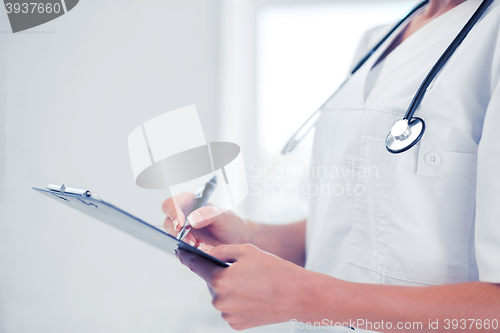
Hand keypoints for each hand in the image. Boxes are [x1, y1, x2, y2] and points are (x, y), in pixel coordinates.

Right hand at [162, 193, 252, 247]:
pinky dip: (187, 251)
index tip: (181, 224)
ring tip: (200, 245)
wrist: (237, 239)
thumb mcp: (223, 215)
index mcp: (189, 203)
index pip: (171, 204)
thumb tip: (191, 219)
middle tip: (192, 241)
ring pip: (171, 237)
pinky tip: (201, 249)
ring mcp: (182, 232)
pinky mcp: (185, 245)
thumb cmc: (229, 223)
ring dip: (183, 243)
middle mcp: (183, 216)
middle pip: (168, 222)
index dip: (172, 213)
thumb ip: (208, 214)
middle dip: (177, 233)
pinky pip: (179, 249)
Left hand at [177, 243, 306, 329]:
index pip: (196, 265)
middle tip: (242, 269)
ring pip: (220, 296)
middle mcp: (219, 301)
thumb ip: (222, 250)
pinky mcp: (237, 324)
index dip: (187, 257)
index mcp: (219, 280)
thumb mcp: (246, 250)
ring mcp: (228, 315)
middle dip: (220, 273)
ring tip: (251, 283)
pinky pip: (229, 308)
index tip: (180, 253)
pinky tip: (253, 295)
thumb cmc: (274, 269)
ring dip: (229, 288)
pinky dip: (236, 301)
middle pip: (211, 282)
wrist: (298, 295)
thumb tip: (207, 252)